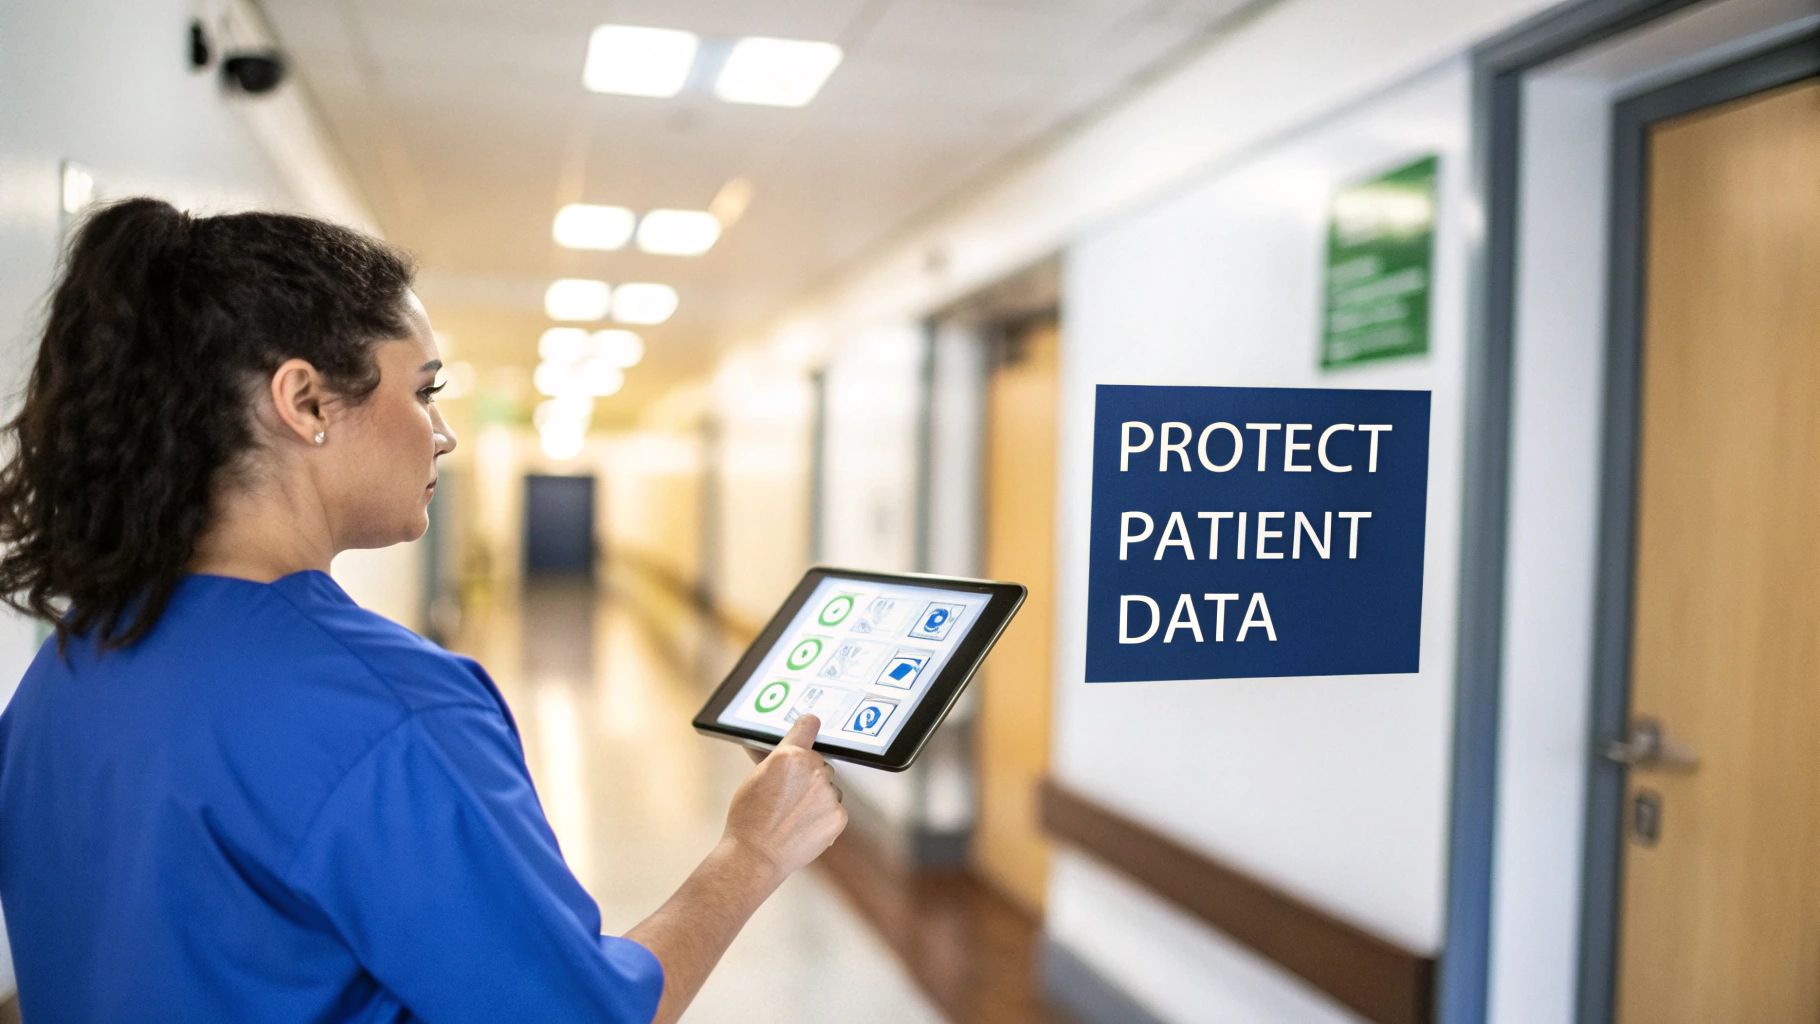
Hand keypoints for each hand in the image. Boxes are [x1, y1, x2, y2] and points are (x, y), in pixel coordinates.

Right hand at [722, 715, 847, 881]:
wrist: (756, 856)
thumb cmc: (748, 820)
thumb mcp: (754, 779)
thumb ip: (776, 762)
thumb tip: (782, 752)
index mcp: (789, 755)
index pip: (809, 725)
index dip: (808, 728)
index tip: (810, 728)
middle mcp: (813, 769)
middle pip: (818, 763)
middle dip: (808, 775)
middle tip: (789, 795)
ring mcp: (828, 793)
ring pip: (828, 787)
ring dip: (817, 796)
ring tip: (794, 815)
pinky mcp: (838, 815)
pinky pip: (834, 809)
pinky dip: (824, 817)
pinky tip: (804, 826)